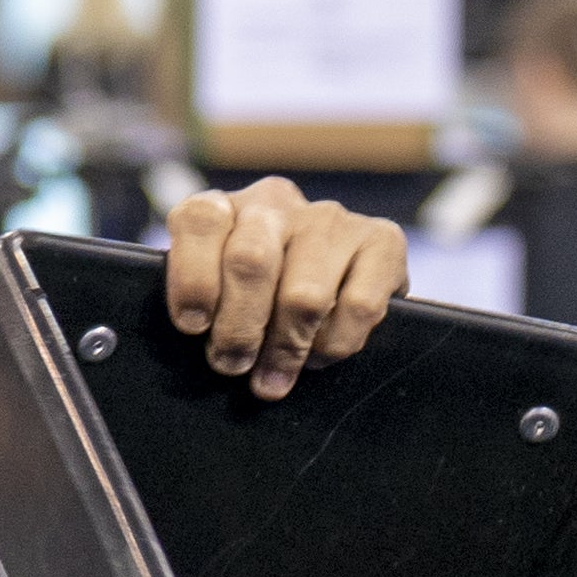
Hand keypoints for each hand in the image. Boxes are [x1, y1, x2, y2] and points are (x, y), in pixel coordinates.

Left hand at [161, 177, 407, 398]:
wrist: (334, 287)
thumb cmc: (254, 301)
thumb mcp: (213, 294)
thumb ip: (200, 302)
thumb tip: (200, 336)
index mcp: (225, 208)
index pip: (200, 221)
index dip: (193, 278)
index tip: (194, 325)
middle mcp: (276, 202)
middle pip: (251, 261)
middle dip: (238, 329)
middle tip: (233, 364)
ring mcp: (331, 217)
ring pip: (304, 295)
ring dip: (286, 348)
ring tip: (275, 374)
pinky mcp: (383, 240)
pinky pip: (359, 307)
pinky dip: (335, 344)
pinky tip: (319, 353)